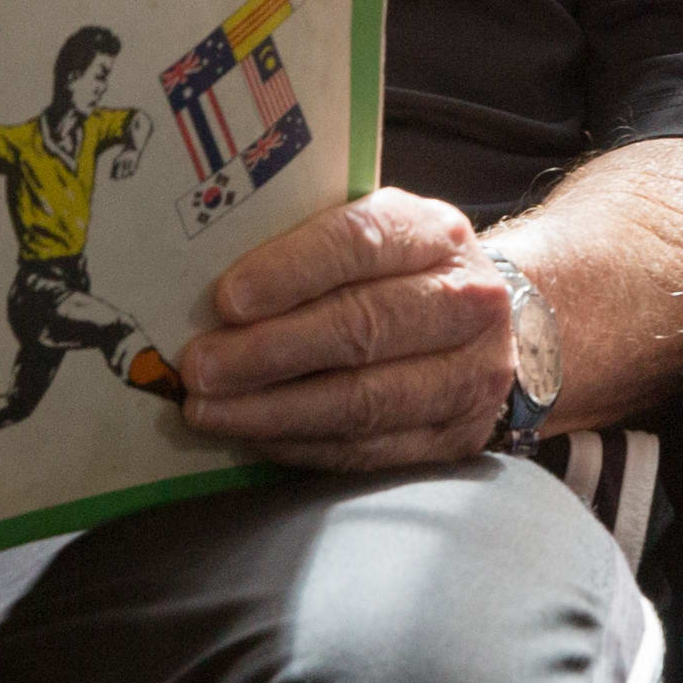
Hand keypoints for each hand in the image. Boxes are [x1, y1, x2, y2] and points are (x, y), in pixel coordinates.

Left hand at [176, 187, 516, 468]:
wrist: (481, 324)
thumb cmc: (397, 273)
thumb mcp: (372, 234)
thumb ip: (308, 247)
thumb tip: (207, 277)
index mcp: (434, 233)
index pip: (360, 243)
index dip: (291, 271)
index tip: (227, 300)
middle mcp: (467, 300)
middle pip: (361, 328)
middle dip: (268, 352)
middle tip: (201, 368)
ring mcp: (470, 375)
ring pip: (363, 400)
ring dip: (274, 410)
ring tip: (209, 411)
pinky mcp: (457, 436)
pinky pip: (368, 450)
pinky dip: (301, 446)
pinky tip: (253, 436)